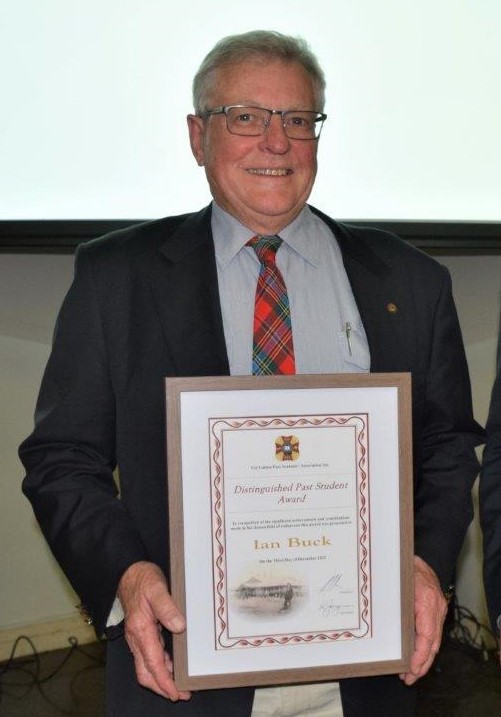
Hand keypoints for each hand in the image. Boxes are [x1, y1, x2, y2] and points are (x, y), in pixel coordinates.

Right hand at [117, 561, 190, 700]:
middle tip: (181, 694)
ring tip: (180, 684)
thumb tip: (179, 627)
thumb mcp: (157, 589)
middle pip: (145, 673)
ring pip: (146, 666)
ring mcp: (137, 637)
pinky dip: (160, 665)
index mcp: (141, 630)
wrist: (129, 573)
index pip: (152, 663)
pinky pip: (149, 656)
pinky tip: (172, 665)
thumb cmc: (143, 580)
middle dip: (162, 687)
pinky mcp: (141, 633)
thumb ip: (167, 608)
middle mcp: (136, 638)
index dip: (164, 681)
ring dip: (161, 678)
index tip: (175, 693)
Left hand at [400, 555, 447, 685]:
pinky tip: (415, 656)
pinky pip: (431, 632)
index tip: (412, 669)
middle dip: (421, 664)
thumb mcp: (398, 579)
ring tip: (411, 674)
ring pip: (433, 640)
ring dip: (423, 658)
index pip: (426, 635)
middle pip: (432, 643)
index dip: (419, 655)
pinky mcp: (434, 610)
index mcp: (427, 600)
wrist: (414, 554)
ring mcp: (437, 609)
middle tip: (409, 679)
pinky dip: (424, 647)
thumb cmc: (403, 564)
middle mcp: (435, 606)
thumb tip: (384, 617)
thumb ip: (395, 598)